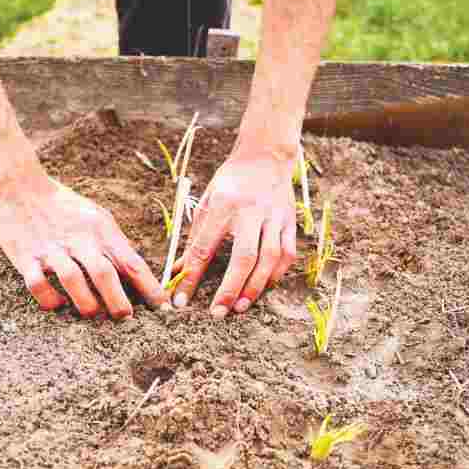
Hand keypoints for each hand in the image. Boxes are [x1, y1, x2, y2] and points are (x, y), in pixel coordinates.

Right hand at [0, 174, 168, 317]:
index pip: (131, 262)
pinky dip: (50, 300)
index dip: (149, 287)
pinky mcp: (26, 257)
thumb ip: (115, 244)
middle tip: (124, 317)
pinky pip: (38, 284)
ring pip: (72, 281)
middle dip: (118, 302)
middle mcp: (78, 239)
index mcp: (100, 230)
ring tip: (93, 313)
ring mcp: (51, 249)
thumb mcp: (97, 218)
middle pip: (104, 274)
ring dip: (86, 304)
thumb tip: (137, 276)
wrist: (19, 186)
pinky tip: (58, 304)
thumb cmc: (65, 208)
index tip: (162, 307)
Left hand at [171, 149, 297, 317]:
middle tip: (218, 313)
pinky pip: (286, 254)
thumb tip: (179, 271)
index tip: (181, 301)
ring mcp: (274, 217)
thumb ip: (195, 238)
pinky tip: (263, 287)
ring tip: (240, 307)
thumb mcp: (207, 203)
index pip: (203, 248)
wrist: (266, 155)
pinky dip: (276, 274)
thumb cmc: (231, 182)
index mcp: (223, 206)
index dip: (191, 278)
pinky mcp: (289, 222)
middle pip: (243, 257)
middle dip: (230, 288)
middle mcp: (251, 211)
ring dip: (255, 287)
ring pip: (268, 259)